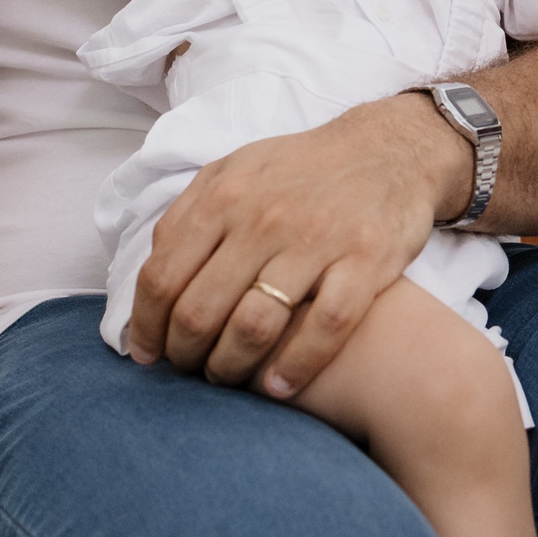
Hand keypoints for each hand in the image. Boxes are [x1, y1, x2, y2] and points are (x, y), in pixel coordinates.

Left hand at [127, 94, 471, 396]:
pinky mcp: (365, 261)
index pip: (162, 276)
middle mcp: (264, 219)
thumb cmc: (302, 168)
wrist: (390, 149)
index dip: (147, 326)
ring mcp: (316, 241)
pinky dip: (296, 367)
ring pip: (254, 326)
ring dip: (231, 368)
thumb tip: (152, 274)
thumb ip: (191, 214)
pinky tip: (279, 387)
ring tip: (228, 381)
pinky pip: (325, 328)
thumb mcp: (236, 170)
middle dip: (185, 355)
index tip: (147, 354)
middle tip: (189, 372)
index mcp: (224, 196)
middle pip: (200, 310)